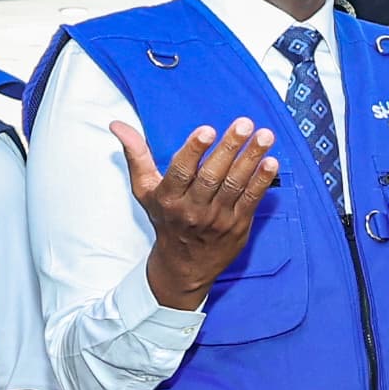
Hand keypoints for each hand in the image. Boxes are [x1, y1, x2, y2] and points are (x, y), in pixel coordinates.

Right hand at [118, 117, 278, 310]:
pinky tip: (271, 162)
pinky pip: (251, 200)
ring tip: (264, 135)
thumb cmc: (165, 219)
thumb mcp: (144, 190)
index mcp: (169, 198)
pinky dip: (262, 181)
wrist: (184, 266)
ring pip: (235, 185)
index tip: (207, 129)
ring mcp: (217, 219)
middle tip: (244, 124)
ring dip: (251, 159)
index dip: (194, 150)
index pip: (181, 171)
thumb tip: (117, 125)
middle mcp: (193, 209)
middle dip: (229, 148)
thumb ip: (136, 155)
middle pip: (212, 176)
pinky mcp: (237, 226)